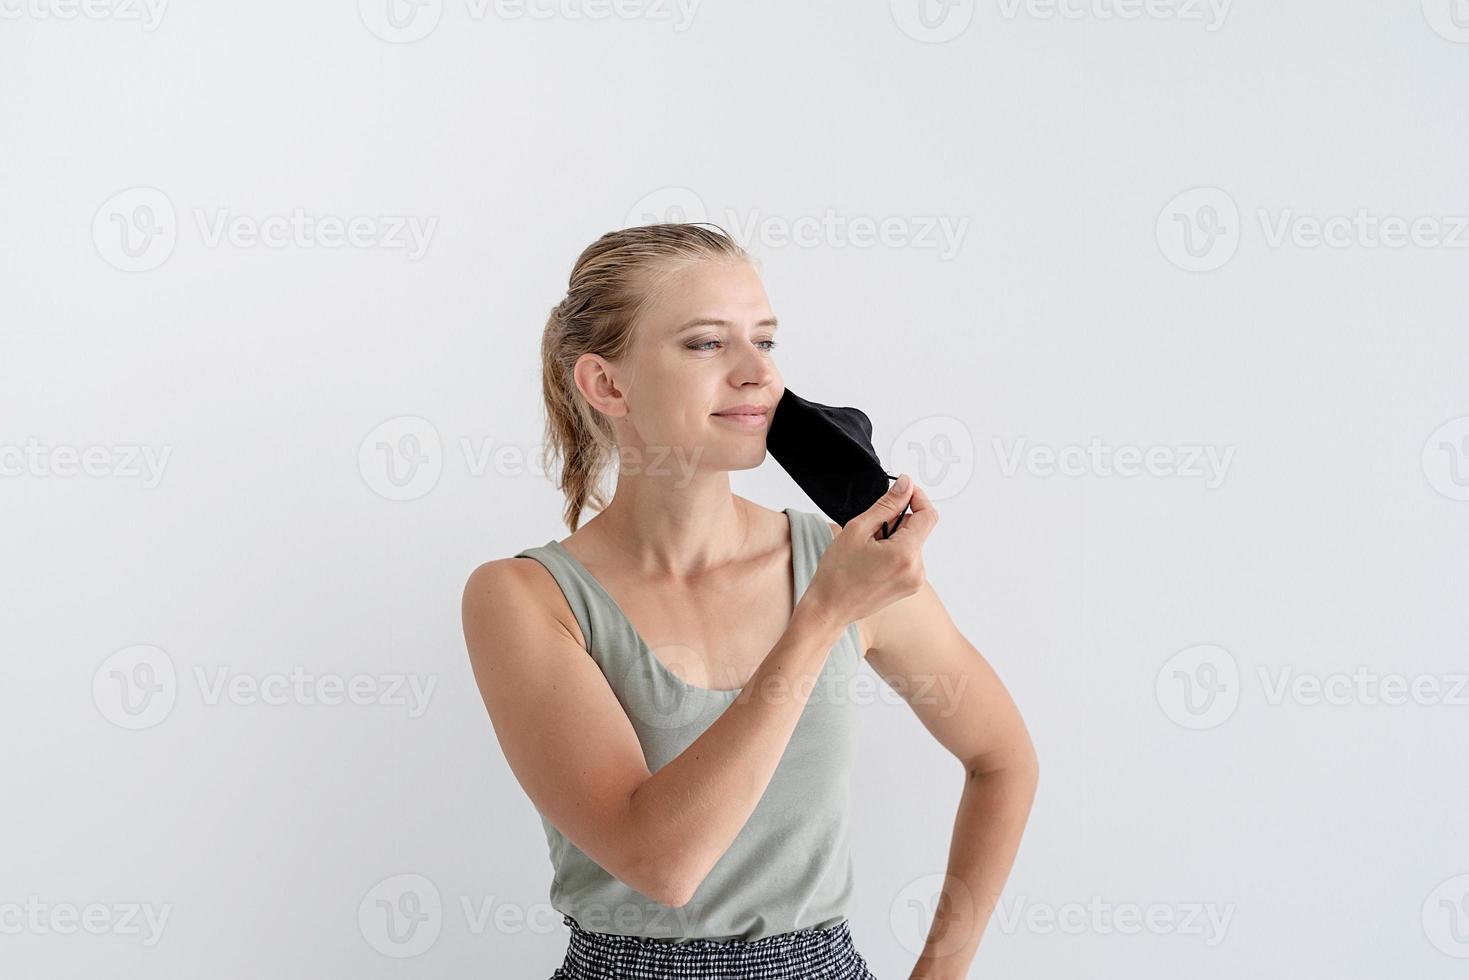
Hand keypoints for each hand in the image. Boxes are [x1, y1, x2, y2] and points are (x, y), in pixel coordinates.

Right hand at [802, 473, 937, 626]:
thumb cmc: (837, 574)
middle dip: (897, 521)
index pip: (928, 514)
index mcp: (905, 554)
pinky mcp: (910, 586)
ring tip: (869, 550)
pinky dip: (895, 552)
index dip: (917, 497)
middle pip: (919, 528)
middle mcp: (917, 570)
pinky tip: (873, 561)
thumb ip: (886, 505)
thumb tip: (905, 485)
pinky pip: (909, 558)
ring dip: (895, 537)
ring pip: (913, 542)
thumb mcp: (858, 529)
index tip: (902, 491)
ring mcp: (915, 580)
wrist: (829, 608)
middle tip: (870, 530)